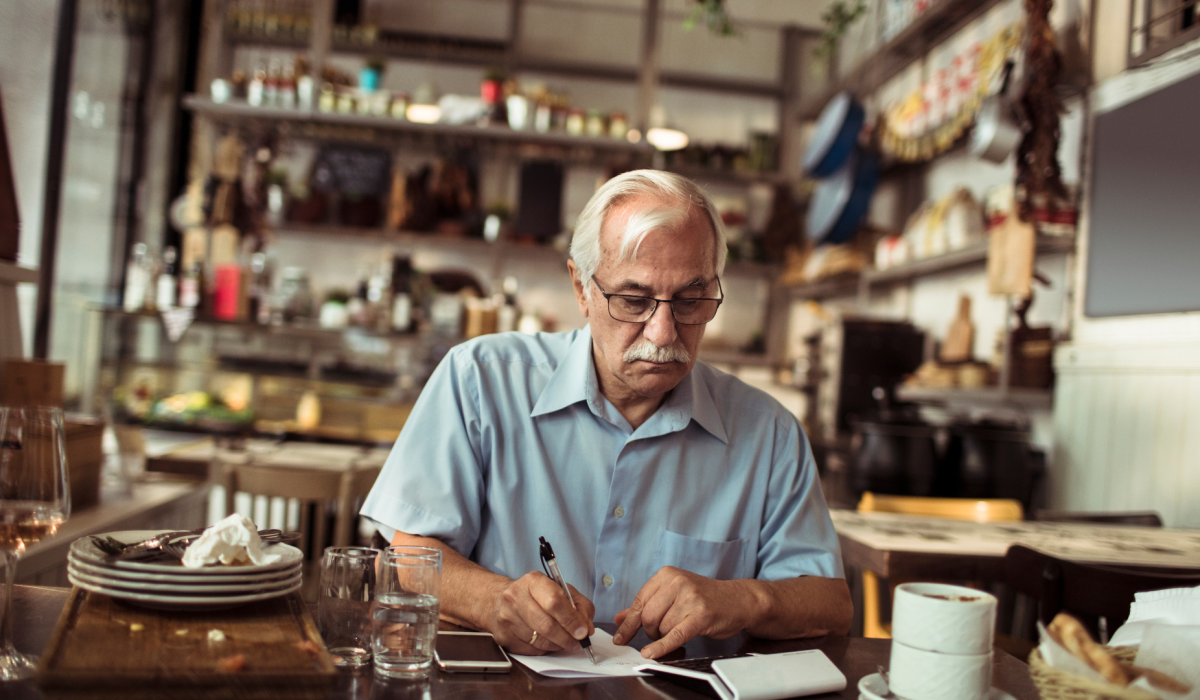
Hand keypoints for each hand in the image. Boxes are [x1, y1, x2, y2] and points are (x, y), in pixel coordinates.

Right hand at [487, 571, 595, 655]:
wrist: (499, 601)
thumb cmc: (535, 595)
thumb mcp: (560, 590)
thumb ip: (579, 606)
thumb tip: (587, 629)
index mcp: (533, 581)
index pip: (554, 602)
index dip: (571, 619)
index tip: (583, 632)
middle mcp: (515, 597)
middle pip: (547, 625)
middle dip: (567, 637)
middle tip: (577, 642)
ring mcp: (506, 618)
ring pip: (540, 641)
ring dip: (558, 645)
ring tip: (564, 641)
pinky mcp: (503, 636)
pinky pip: (531, 650)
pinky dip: (545, 649)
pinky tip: (547, 641)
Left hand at [612, 567, 753, 658]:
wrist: (736, 600)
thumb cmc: (703, 597)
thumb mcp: (673, 593)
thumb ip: (645, 604)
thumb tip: (619, 618)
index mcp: (667, 574)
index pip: (639, 601)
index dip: (629, 622)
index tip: (620, 636)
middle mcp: (677, 583)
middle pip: (648, 616)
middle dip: (651, 630)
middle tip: (660, 633)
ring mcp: (690, 598)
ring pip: (662, 627)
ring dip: (665, 635)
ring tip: (678, 629)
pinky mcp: (701, 616)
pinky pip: (675, 635)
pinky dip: (661, 647)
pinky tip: (652, 653)